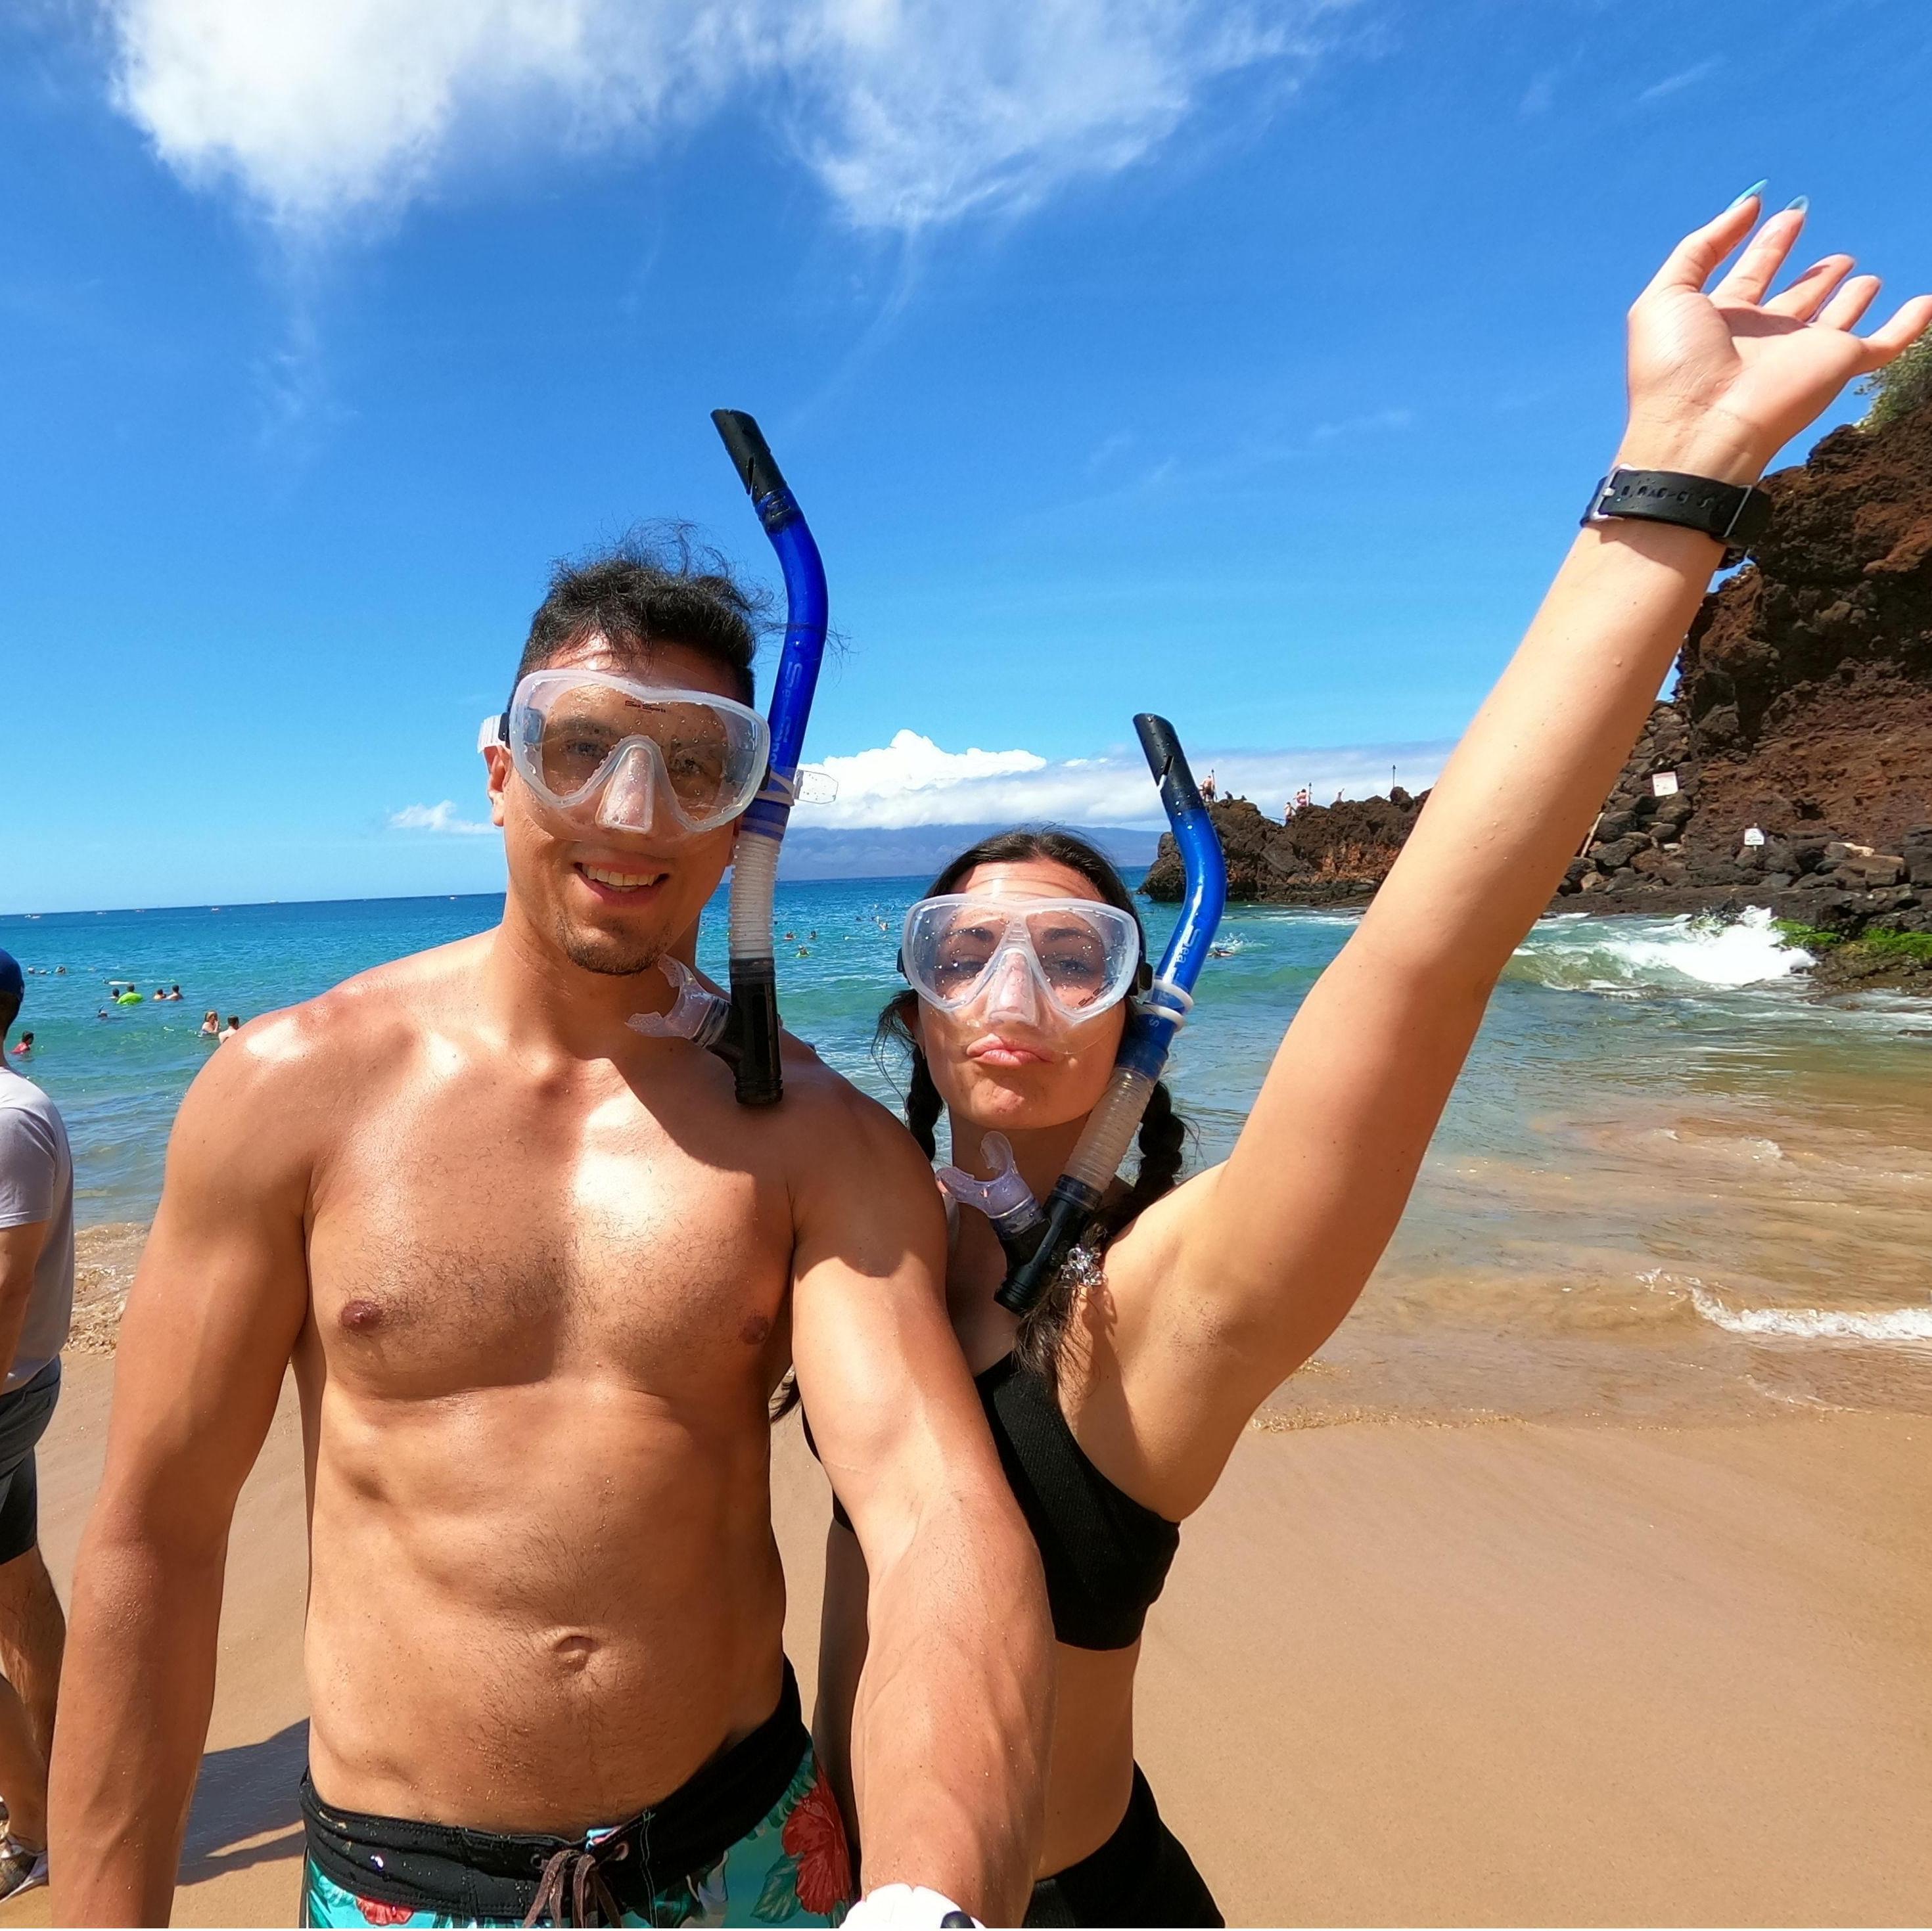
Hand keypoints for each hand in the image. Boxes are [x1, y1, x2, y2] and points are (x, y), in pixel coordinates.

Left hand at [1619, 191, 1931, 482]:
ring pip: (1835, 320)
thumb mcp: (1669, 293)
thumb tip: (1751, 202)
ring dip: (1848, 298)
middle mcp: (1762, 337)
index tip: (1786, 214)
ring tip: (1862, 275)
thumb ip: (1703, 245)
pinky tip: (1926, 304)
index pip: (1749, 274)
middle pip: (1794, 297)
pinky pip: (1884, 344)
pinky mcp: (1837, 366)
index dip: (1767, 245)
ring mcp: (1801, 353)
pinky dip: (1909, 326)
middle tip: (1829, 251)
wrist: (1702, 427)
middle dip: (1810, 275)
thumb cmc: (1675, 365)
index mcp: (1721, 319)